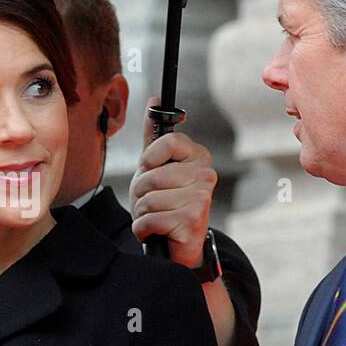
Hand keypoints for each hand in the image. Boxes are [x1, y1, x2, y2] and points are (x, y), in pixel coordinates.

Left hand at [129, 96, 216, 269]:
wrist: (177, 246)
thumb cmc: (166, 204)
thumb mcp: (155, 167)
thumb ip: (153, 137)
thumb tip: (155, 100)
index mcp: (197, 156)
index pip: (167, 140)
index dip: (149, 159)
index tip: (150, 170)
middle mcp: (206, 174)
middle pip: (151, 174)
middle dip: (140, 193)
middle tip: (151, 202)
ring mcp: (202, 197)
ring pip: (148, 199)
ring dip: (141, 213)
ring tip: (154, 217)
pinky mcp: (193, 220)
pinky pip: (149, 219)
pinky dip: (143, 229)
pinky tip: (155, 232)